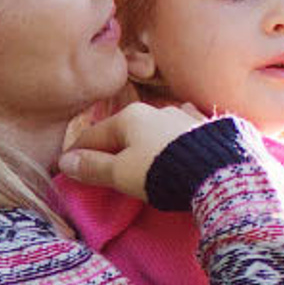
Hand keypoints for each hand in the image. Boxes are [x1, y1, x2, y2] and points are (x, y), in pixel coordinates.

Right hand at [57, 101, 211, 200]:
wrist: (218, 172)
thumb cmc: (162, 172)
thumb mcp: (120, 174)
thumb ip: (92, 167)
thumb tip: (65, 162)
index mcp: (129, 117)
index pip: (92, 135)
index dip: (77, 153)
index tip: (67, 168)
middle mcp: (155, 110)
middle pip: (122, 131)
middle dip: (111, 148)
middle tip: (102, 170)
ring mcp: (182, 116)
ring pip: (152, 129)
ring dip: (142, 143)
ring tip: (141, 162)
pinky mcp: (205, 128)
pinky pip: (180, 132)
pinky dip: (170, 140)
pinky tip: (175, 147)